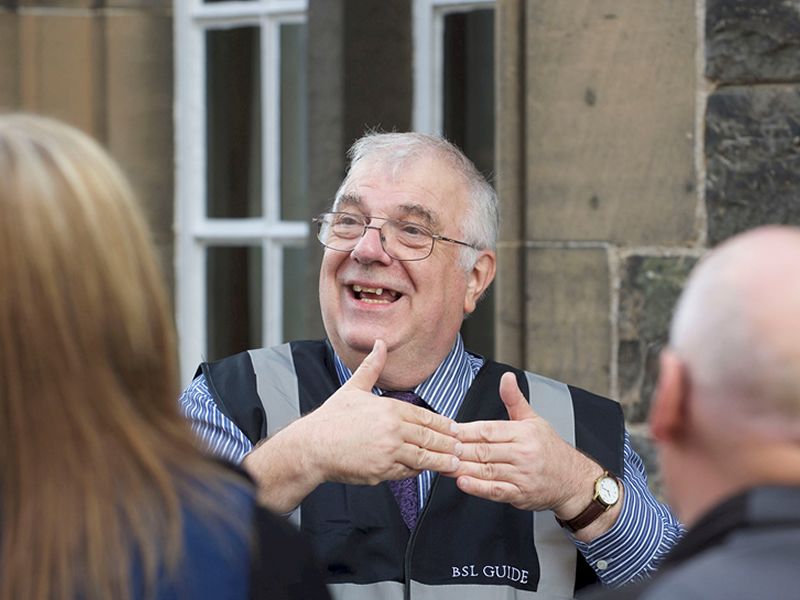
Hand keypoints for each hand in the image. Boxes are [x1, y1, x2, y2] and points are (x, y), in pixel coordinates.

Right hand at [298, 339, 460, 485]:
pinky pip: (406, 473)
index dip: (443, 424)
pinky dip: (416, 472)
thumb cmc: (331, 419)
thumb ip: (372, 367)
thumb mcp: (354, 388)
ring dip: (440, 461)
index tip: (454, 428)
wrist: (312, 447)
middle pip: (429, 438)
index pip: (425, 417)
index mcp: (389, 409)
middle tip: (462, 448)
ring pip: (423, 458)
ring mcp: (388, 452)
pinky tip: (424, 470)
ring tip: (453, 464)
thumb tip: (380, 343)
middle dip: (447, 444)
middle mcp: (392, 430)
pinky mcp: (382, 472)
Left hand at [452, 372, 601, 515]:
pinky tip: (462, 482)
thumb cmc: (550, 449)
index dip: (465, 431)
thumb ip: (514, 400)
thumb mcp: (534, 420)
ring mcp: (522, 475)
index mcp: (523, 433)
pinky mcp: (520, 494)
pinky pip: (495, 490)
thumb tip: (507, 378)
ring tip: (442, 464)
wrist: (572, 480)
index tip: (447, 430)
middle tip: (438, 448)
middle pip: (483, 450)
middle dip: (458, 449)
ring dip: (462, 468)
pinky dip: (477, 488)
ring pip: (486, 470)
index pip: (488, 429)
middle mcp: (523, 453)